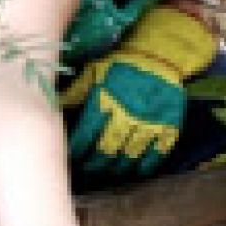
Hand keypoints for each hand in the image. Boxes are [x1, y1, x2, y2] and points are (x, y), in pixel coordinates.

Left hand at [60, 7, 216, 175]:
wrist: (161, 53)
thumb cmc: (123, 62)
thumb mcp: (96, 70)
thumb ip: (77, 90)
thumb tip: (55, 106)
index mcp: (107, 98)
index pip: (87, 132)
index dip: (77, 148)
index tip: (72, 156)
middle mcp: (128, 112)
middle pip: (107, 149)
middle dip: (95, 163)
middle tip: (88, 169)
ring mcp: (150, 121)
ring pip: (130, 154)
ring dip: (118, 168)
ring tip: (109, 173)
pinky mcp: (169, 124)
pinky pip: (157, 152)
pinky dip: (147, 165)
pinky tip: (137, 171)